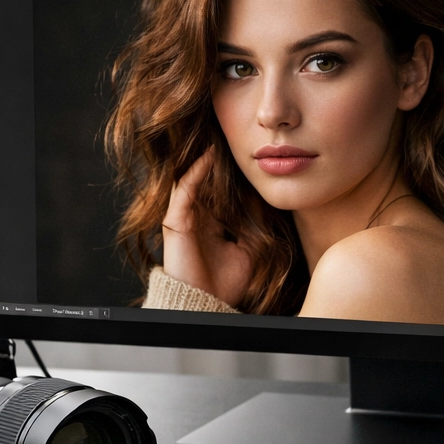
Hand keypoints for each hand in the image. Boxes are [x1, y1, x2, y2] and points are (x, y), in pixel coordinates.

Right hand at [161, 150, 251, 307]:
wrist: (206, 303)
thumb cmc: (226, 284)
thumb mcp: (251, 251)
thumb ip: (256, 227)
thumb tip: (267, 203)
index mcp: (212, 226)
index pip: (223, 194)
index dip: (235, 178)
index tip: (252, 159)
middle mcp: (197, 219)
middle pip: (208, 183)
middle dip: (221, 164)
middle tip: (235, 140)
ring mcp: (185, 218)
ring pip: (195, 181)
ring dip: (207, 162)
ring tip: (221, 140)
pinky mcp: (175, 221)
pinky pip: (185, 189)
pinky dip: (196, 172)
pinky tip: (208, 157)